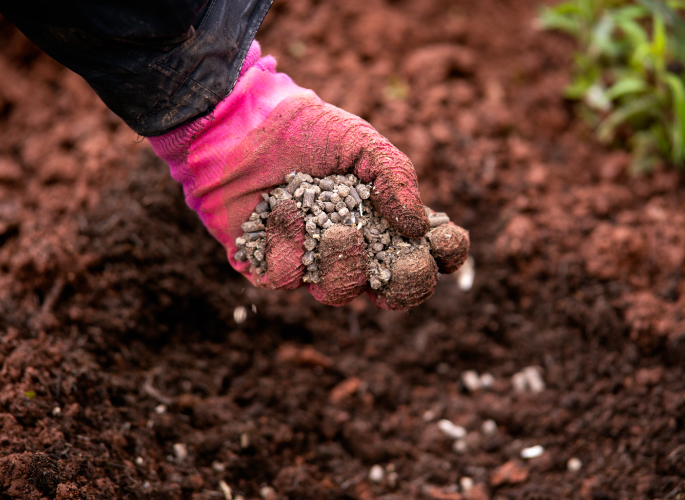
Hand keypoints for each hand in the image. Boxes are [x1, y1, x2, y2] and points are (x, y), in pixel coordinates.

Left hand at [150, 42, 468, 309]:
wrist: (240, 122)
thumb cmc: (305, 129)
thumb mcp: (359, 142)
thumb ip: (394, 176)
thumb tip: (417, 226)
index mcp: (382, 221)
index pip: (428, 251)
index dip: (444, 254)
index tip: (442, 240)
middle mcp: (352, 249)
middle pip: (392, 292)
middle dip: (405, 285)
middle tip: (402, 264)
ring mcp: (311, 262)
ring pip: (339, 294)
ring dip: (343, 264)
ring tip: (334, 229)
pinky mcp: (269, 266)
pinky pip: (286, 279)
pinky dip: (289, 245)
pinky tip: (283, 209)